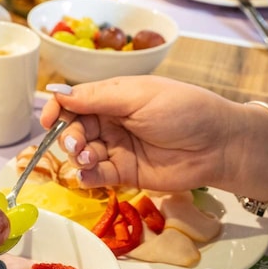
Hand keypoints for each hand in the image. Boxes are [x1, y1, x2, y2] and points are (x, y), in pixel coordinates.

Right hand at [40, 77, 239, 192]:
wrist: (220, 145)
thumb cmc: (184, 110)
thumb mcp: (138, 96)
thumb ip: (96, 97)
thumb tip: (57, 92)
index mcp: (114, 96)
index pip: (75, 101)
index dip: (57, 109)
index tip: (47, 121)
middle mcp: (112, 121)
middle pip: (74, 128)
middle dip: (69, 136)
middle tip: (78, 145)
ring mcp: (118, 148)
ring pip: (82, 153)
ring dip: (78, 157)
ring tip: (90, 159)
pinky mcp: (126, 173)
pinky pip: (98, 175)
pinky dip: (88, 176)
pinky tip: (89, 175)